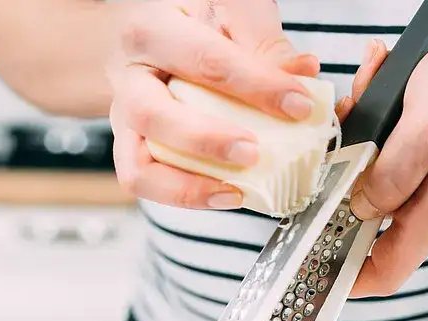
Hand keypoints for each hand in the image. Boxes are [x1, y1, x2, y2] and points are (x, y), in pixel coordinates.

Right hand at [108, 0, 320, 209]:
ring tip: (234, 191)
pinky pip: (145, 181)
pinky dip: (184, 194)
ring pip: (136, 167)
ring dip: (187, 186)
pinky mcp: (132, 145)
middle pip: (152, 116)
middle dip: (206, 141)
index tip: (298, 106)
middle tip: (253, 152)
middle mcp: (127, 76)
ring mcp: (124, 116)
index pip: (205, 60)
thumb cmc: (194, 11)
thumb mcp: (234, 9)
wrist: (157, 22)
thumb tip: (303, 75)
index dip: (256, 86)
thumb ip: (266, 43)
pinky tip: (225, 193)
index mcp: (150, 30)